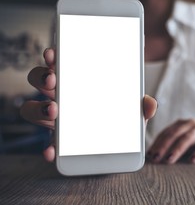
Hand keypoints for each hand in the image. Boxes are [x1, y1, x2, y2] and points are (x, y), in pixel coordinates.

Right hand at [20, 48, 156, 161]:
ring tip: (54, 111)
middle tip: (54, 81)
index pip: (60, 63)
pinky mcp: (58, 141)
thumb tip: (150, 104)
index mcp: (78, 82)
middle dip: (42, 77)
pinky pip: (46, 142)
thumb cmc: (121, 119)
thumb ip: (142, 106)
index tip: (53, 53)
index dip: (52, 56)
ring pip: (33, 108)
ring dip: (39, 108)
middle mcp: (62, 96)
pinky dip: (47, 147)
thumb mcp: (134, 110)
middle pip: (39, 80)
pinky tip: (52, 151)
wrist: (120, 148)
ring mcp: (57, 119)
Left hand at [147, 119, 194, 163]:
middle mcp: (190, 124)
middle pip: (174, 134)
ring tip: (169, 160)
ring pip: (188, 138)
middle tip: (156, 158)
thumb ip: (171, 147)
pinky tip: (193, 160)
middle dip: (163, 146)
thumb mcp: (183, 143)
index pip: (165, 133)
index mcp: (180, 124)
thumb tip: (152, 158)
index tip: (149, 155)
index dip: (156, 144)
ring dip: (177, 149)